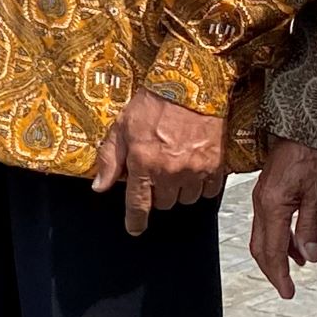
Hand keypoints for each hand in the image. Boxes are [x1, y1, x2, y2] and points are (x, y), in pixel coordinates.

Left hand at [90, 87, 227, 236]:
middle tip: (156, 174)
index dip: (136, 221)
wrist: (190, 87)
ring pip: (186, 199)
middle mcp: (170, 172)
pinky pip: (208, 191)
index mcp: (144, 163)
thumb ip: (110, 160)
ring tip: (175, 168)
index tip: (135, 229)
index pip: (138, 204)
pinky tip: (194, 169)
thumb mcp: (121, 128)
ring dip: (179, 190)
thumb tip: (99, 187)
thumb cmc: (153, 105)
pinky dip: (201, 185)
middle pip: (163, 203)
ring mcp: (195, 171)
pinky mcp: (216, 166)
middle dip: (157, 193)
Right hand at [248, 140, 316, 298]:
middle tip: (287, 289)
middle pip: (259, 247)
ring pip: (261, 237)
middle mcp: (261, 205)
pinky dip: (278, 240)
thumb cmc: (311, 155)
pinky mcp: (265, 193)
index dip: (279, 275)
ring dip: (276, 255)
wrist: (299, 128)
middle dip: (272, 271)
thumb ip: (311, 226)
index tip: (288, 293)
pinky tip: (295, 244)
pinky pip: (266, 224)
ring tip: (296, 268)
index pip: (272, 251)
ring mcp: (260, 198)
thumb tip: (310, 257)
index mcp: (273, 206)